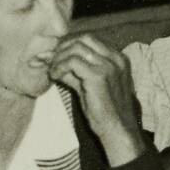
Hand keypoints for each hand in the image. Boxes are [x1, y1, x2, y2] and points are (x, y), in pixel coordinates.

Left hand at [47, 35, 145, 165]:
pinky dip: (60, 67)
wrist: (118, 130)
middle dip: (64, 47)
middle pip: (84, 38)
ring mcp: (109, 66)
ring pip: (77, 48)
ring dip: (60, 57)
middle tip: (51, 60)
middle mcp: (116, 58)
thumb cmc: (105, 112)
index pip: (90, 39)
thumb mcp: (91, 86)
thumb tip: (58, 63)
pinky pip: (72, 62)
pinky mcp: (99, 76)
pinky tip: (55, 76)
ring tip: (52, 71)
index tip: (56, 55)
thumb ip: (77, 73)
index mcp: (118, 59)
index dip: (70, 44)